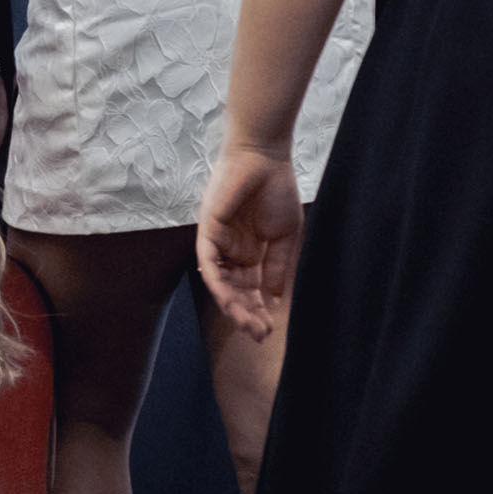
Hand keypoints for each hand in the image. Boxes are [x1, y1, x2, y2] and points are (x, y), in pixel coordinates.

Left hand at [198, 146, 302, 341]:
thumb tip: (274, 297)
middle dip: (246, 314)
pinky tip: (229, 301)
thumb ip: (278, 266)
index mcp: (249, 253)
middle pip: (234, 291)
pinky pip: (208, 261)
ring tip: (247, 324)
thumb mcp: (284, 236)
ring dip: (232, 305)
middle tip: (258, 335)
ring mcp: (218, 241)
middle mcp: (231, 252)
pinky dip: (217, 281)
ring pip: (219, 282)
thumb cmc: (277, 190)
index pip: (251, 290)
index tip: (269, 330)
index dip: (258, 311)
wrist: (266, 158)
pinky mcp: (208, 229)